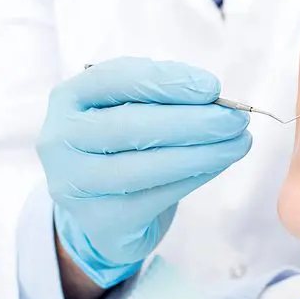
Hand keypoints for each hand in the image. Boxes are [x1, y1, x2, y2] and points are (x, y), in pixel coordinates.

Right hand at [37, 57, 250, 287]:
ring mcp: (75, 183)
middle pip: (131, 125)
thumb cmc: (126, 145)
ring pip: (145, 166)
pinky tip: (219, 164)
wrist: (106, 208)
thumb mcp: (133, 109)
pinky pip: (157, 196)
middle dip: (193, 121)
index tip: (212, 87)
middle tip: (236, 120)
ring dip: (202, 153)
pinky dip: (195, 177)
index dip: (167, 81)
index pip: (116, 79)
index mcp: (69, 97)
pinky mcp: (100, 219)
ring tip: (240, 143)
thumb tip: (216, 99)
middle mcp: (60, 139)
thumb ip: (165, 98)